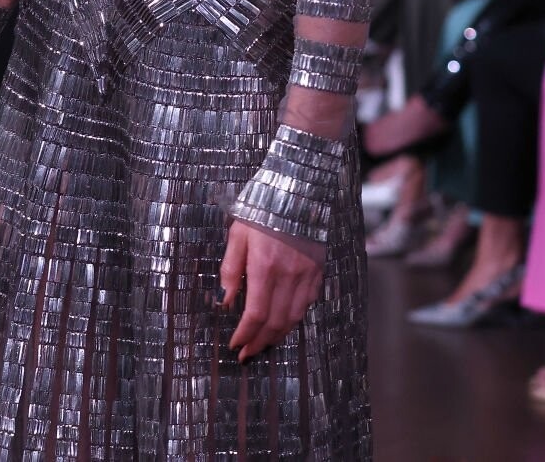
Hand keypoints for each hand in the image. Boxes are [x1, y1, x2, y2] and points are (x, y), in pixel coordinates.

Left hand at [220, 220, 324, 360]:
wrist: (297, 190)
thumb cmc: (262, 208)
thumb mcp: (237, 234)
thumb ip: (231, 268)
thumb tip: (226, 300)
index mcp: (265, 266)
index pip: (256, 313)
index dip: (246, 334)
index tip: (236, 344)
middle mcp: (289, 275)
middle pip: (276, 322)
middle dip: (260, 342)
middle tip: (247, 353)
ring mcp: (307, 275)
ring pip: (294, 317)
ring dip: (278, 335)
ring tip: (263, 343)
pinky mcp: (318, 271)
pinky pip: (307, 303)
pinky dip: (294, 318)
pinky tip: (283, 322)